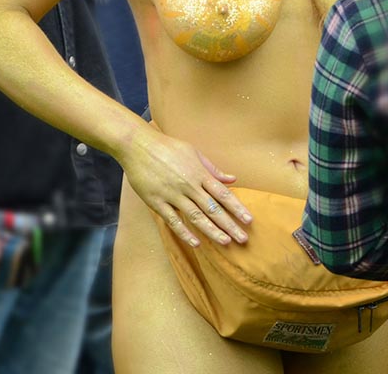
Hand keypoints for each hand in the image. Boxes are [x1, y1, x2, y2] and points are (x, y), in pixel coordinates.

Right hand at [121, 127, 252, 248]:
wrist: (138, 146)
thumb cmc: (168, 147)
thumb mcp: (193, 152)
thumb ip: (213, 169)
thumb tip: (232, 178)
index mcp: (199, 173)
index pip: (223, 194)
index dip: (237, 208)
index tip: (249, 220)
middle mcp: (189, 186)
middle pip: (213, 209)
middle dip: (229, 225)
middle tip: (243, 239)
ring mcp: (172, 195)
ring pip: (196, 217)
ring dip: (212, 231)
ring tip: (225, 242)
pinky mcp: (157, 202)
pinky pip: (173, 220)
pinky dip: (185, 232)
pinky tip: (196, 243)